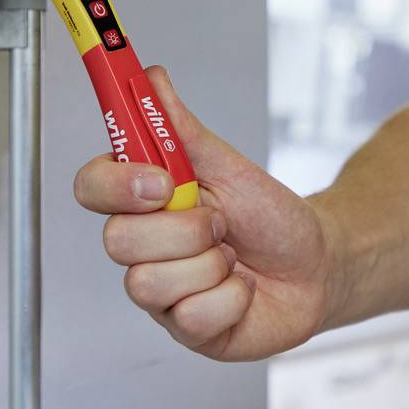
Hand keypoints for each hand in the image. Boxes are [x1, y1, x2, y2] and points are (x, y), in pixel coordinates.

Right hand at [73, 66, 338, 360]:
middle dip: (183, 228)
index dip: (117, 185)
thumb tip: (151, 79)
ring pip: (149, 282)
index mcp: (145, 200)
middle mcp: (144, 247)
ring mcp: (161, 292)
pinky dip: (232, 297)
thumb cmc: (268, 216)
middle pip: (117, 240)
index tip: (161, 180)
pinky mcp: (186, 330)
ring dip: (210, 264)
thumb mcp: (227, 164)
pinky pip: (190, 317)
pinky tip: (243, 289)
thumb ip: (180, 126)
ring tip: (232, 256)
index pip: (92, 187)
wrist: (316, 264)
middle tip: (219, 221)